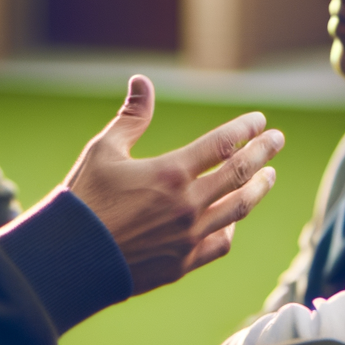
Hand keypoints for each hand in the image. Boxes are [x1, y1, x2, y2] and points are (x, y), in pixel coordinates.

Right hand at [63, 74, 282, 294]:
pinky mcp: (182, 263)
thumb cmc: (83, 200)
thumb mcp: (104, 150)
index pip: (223, 143)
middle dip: (263, 153)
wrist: (67, 260)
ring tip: (269, 175)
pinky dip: (231, 228)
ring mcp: (188, 237)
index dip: (245, 129)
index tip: (259, 120)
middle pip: (241, 173)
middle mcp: (187, 205)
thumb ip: (131, 116)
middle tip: (277, 140)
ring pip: (238, 209)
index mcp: (171, 172)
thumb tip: (142, 81)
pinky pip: (219, 244)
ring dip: (258, 188)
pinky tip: (234, 219)